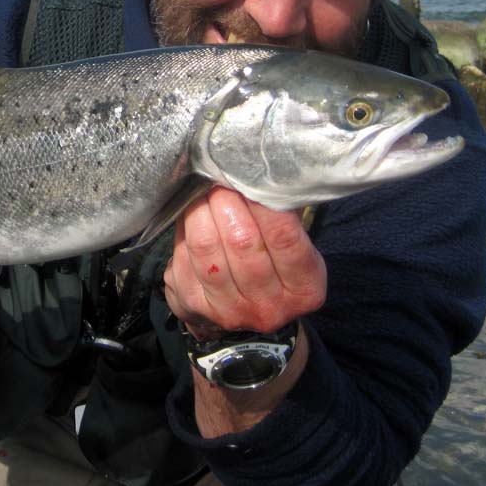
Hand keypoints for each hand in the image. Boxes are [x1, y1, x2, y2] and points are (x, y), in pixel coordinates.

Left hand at [163, 186, 326, 340]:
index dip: (263, 202)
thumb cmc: (273, 264)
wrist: (246, 312)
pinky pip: (182, 257)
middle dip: (226, 201)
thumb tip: (260, 174)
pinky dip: (183, 230)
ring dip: (200, 211)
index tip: (249, 176)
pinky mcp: (192, 305)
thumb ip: (283, 214)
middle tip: (219, 178)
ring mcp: (228, 310)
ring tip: (203, 191)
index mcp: (304, 288)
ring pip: (205, 248)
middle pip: (240, 241)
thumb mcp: (296, 246)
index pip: (284, 238)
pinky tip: (191, 216)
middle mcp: (268, 306)